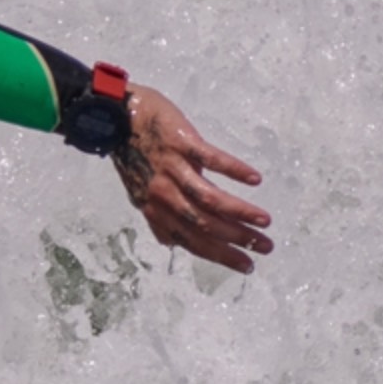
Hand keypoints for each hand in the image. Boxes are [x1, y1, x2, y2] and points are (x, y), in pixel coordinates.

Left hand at [115, 86, 272, 271]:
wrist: (116, 118)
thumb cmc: (133, 156)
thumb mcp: (141, 194)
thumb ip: (159, 219)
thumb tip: (172, 243)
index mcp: (158, 210)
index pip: (194, 241)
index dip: (221, 256)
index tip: (248, 265)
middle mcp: (165, 194)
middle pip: (206, 224)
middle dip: (238, 239)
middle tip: (266, 247)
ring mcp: (173, 168)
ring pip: (209, 198)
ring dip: (240, 212)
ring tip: (264, 220)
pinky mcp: (181, 142)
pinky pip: (210, 159)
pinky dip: (233, 170)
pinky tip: (254, 179)